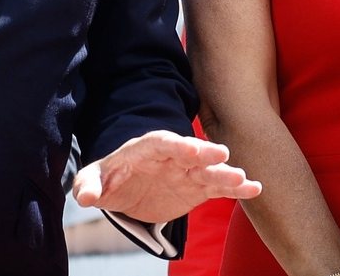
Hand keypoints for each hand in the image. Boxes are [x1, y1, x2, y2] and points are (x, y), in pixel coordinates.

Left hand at [71, 130, 261, 223]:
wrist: (125, 189)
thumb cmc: (109, 179)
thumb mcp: (93, 180)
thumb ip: (88, 185)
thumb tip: (84, 197)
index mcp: (146, 147)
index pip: (162, 142)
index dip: (178, 145)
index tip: (194, 150)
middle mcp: (172, 156)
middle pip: (191, 152)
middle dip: (206, 153)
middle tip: (223, 156)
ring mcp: (187, 171)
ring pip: (209, 171)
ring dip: (226, 174)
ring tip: (245, 179)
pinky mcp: (197, 188)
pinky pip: (218, 188)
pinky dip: (236, 189)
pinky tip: (255, 189)